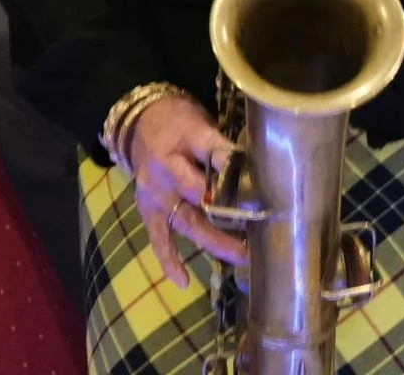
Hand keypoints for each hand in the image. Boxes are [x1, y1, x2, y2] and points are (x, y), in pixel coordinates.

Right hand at [127, 96, 244, 287]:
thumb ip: (223, 145)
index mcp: (182, 143)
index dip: (237, 171)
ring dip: (213, 240)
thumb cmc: (180, 123)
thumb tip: (254, 165)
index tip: (262, 186)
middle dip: (229, 214)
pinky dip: (168, 260)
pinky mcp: (147, 211)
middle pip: (199, 196)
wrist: (140, 123)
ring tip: (240, 254)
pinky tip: (183, 281)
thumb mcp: (202, 123)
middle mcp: (165, 172)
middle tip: (261, 226)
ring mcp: (154, 195)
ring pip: (184, 221)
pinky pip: (157, 238)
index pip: (215, 156)